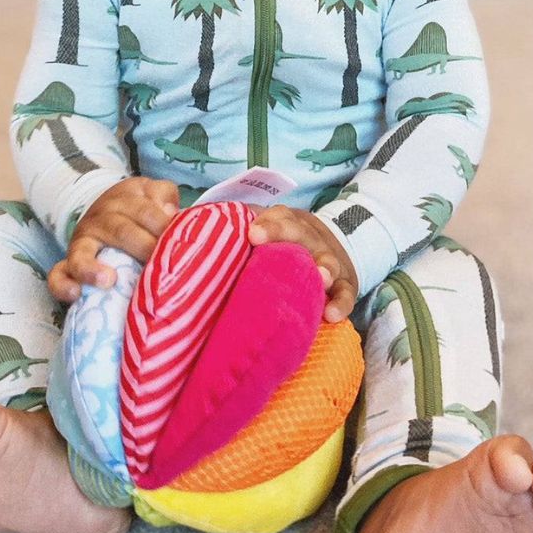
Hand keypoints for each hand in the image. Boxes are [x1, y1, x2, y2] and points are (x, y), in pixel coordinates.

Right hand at [48, 177, 179, 302]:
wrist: (103, 210)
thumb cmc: (136, 207)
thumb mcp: (150, 192)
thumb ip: (162, 195)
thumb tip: (168, 211)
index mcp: (123, 201)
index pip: (144, 210)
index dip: (162, 224)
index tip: (176, 238)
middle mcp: (99, 221)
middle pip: (120, 232)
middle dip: (141, 246)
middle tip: (159, 262)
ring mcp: (81, 242)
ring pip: (82, 253)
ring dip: (93, 268)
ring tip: (108, 281)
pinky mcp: (68, 263)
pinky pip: (57, 275)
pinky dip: (63, 285)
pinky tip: (75, 294)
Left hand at [247, 205, 357, 322]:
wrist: (335, 248)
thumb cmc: (286, 248)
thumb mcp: (268, 235)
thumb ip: (237, 234)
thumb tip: (186, 226)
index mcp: (287, 223)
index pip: (278, 216)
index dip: (266, 224)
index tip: (251, 234)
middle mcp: (309, 238)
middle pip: (299, 231)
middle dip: (283, 235)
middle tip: (265, 242)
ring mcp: (329, 260)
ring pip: (327, 260)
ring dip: (323, 269)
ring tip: (320, 279)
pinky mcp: (346, 284)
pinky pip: (346, 292)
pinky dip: (341, 303)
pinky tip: (332, 315)